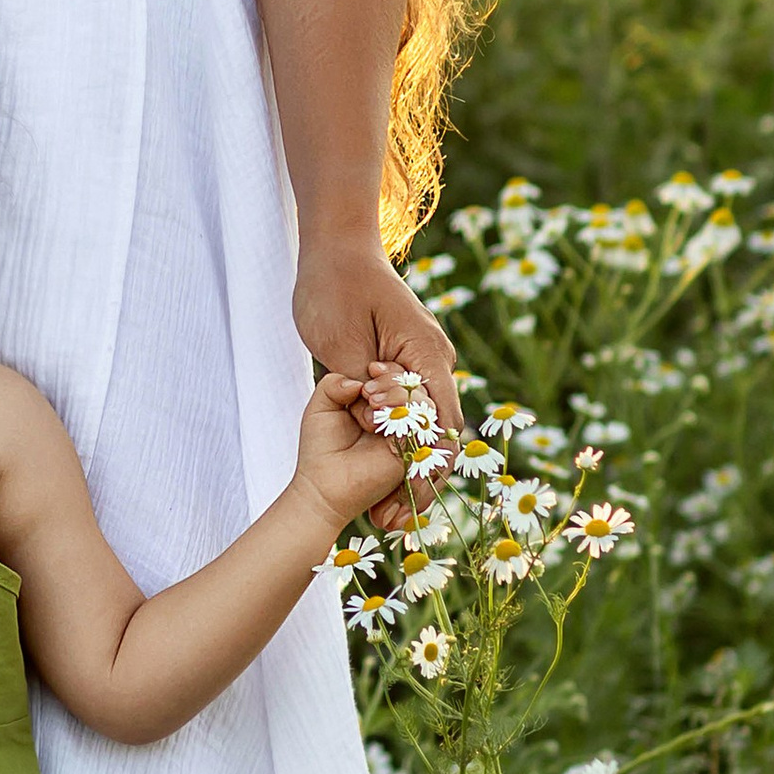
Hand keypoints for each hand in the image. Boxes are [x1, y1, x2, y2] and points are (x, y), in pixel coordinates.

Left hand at [293, 232, 460, 533]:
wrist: (336, 250)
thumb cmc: (334, 287)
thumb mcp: (340, 341)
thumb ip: (361, 387)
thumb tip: (377, 424)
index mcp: (426, 356)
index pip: (438, 426)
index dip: (423, 470)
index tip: (403, 504)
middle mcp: (435, 363)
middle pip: (438, 436)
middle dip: (418, 482)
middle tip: (391, 522)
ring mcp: (423, 366)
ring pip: (426, 431)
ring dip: (409, 471)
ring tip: (386, 514)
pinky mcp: (406, 369)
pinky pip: (409, 415)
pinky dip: (398, 446)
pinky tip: (381, 480)